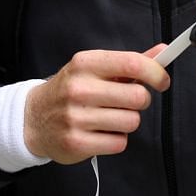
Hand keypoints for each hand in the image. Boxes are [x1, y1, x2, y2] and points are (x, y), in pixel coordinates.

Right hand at [25, 49, 169, 164]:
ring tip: (109, 118)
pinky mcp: (76, 143)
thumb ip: (129, 62)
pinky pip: (119, 143)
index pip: (133, 63)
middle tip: (125, 102)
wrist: (33, 119)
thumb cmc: (71, 91)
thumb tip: (163, 52)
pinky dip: (116, 139)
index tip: (162, 81)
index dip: (156, 73)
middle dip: (139, 101)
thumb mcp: (94, 69)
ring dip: (127, 122)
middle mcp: (78, 88)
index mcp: (85, 63)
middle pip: (138, 96)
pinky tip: (100, 133)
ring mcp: (76, 117)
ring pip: (132, 121)